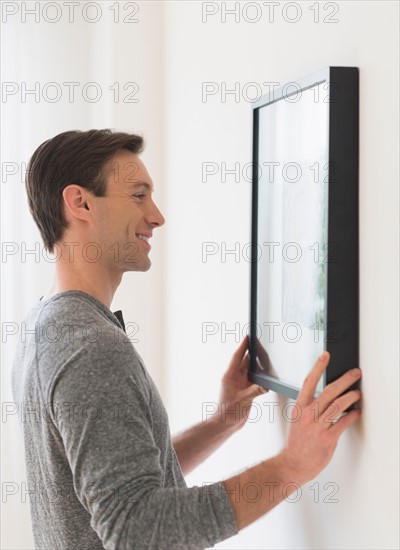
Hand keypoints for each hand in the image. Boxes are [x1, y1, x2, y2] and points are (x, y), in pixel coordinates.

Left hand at [217, 336, 267, 431]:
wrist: (226, 424)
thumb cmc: (228, 412)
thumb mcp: (243, 400)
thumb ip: (255, 392)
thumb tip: (265, 385)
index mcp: (230, 376)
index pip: (237, 357)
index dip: (243, 346)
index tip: (248, 336)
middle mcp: (235, 378)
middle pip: (244, 360)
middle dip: (251, 351)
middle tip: (260, 342)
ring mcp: (240, 384)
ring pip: (249, 369)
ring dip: (256, 363)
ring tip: (265, 355)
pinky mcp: (246, 390)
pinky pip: (254, 379)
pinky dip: (260, 375)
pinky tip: (266, 373)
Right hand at [279, 351, 361, 483]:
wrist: (293, 464)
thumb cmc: (297, 442)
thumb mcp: (298, 419)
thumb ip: (309, 407)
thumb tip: (326, 396)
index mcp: (299, 407)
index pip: (309, 381)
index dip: (318, 367)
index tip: (325, 355)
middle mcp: (308, 414)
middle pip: (329, 391)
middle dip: (345, 379)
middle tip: (355, 373)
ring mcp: (318, 426)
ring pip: (339, 404)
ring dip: (352, 396)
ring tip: (357, 393)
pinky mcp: (328, 438)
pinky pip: (344, 421)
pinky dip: (352, 414)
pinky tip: (356, 411)